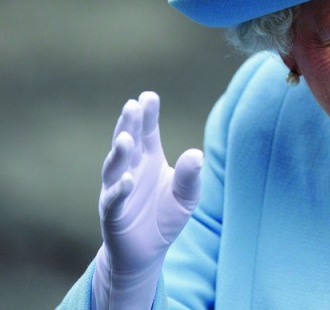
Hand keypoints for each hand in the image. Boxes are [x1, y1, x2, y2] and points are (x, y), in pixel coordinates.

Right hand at [91, 91, 202, 309]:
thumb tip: (197, 153)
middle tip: (132, 106)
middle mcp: (130, 169)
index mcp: (149, 160)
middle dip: (129, 124)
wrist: (147, 252)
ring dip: (120, 152)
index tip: (149, 96)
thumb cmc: (166, 217)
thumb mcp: (187, 197)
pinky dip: (120, 189)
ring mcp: (117, 190)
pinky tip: (128, 180)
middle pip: (128, 142)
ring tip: (126, 138)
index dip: (147, 115)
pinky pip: (113, 200)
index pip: (148, 132)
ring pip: (115, 167)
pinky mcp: (112, 214)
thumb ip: (191, 176)